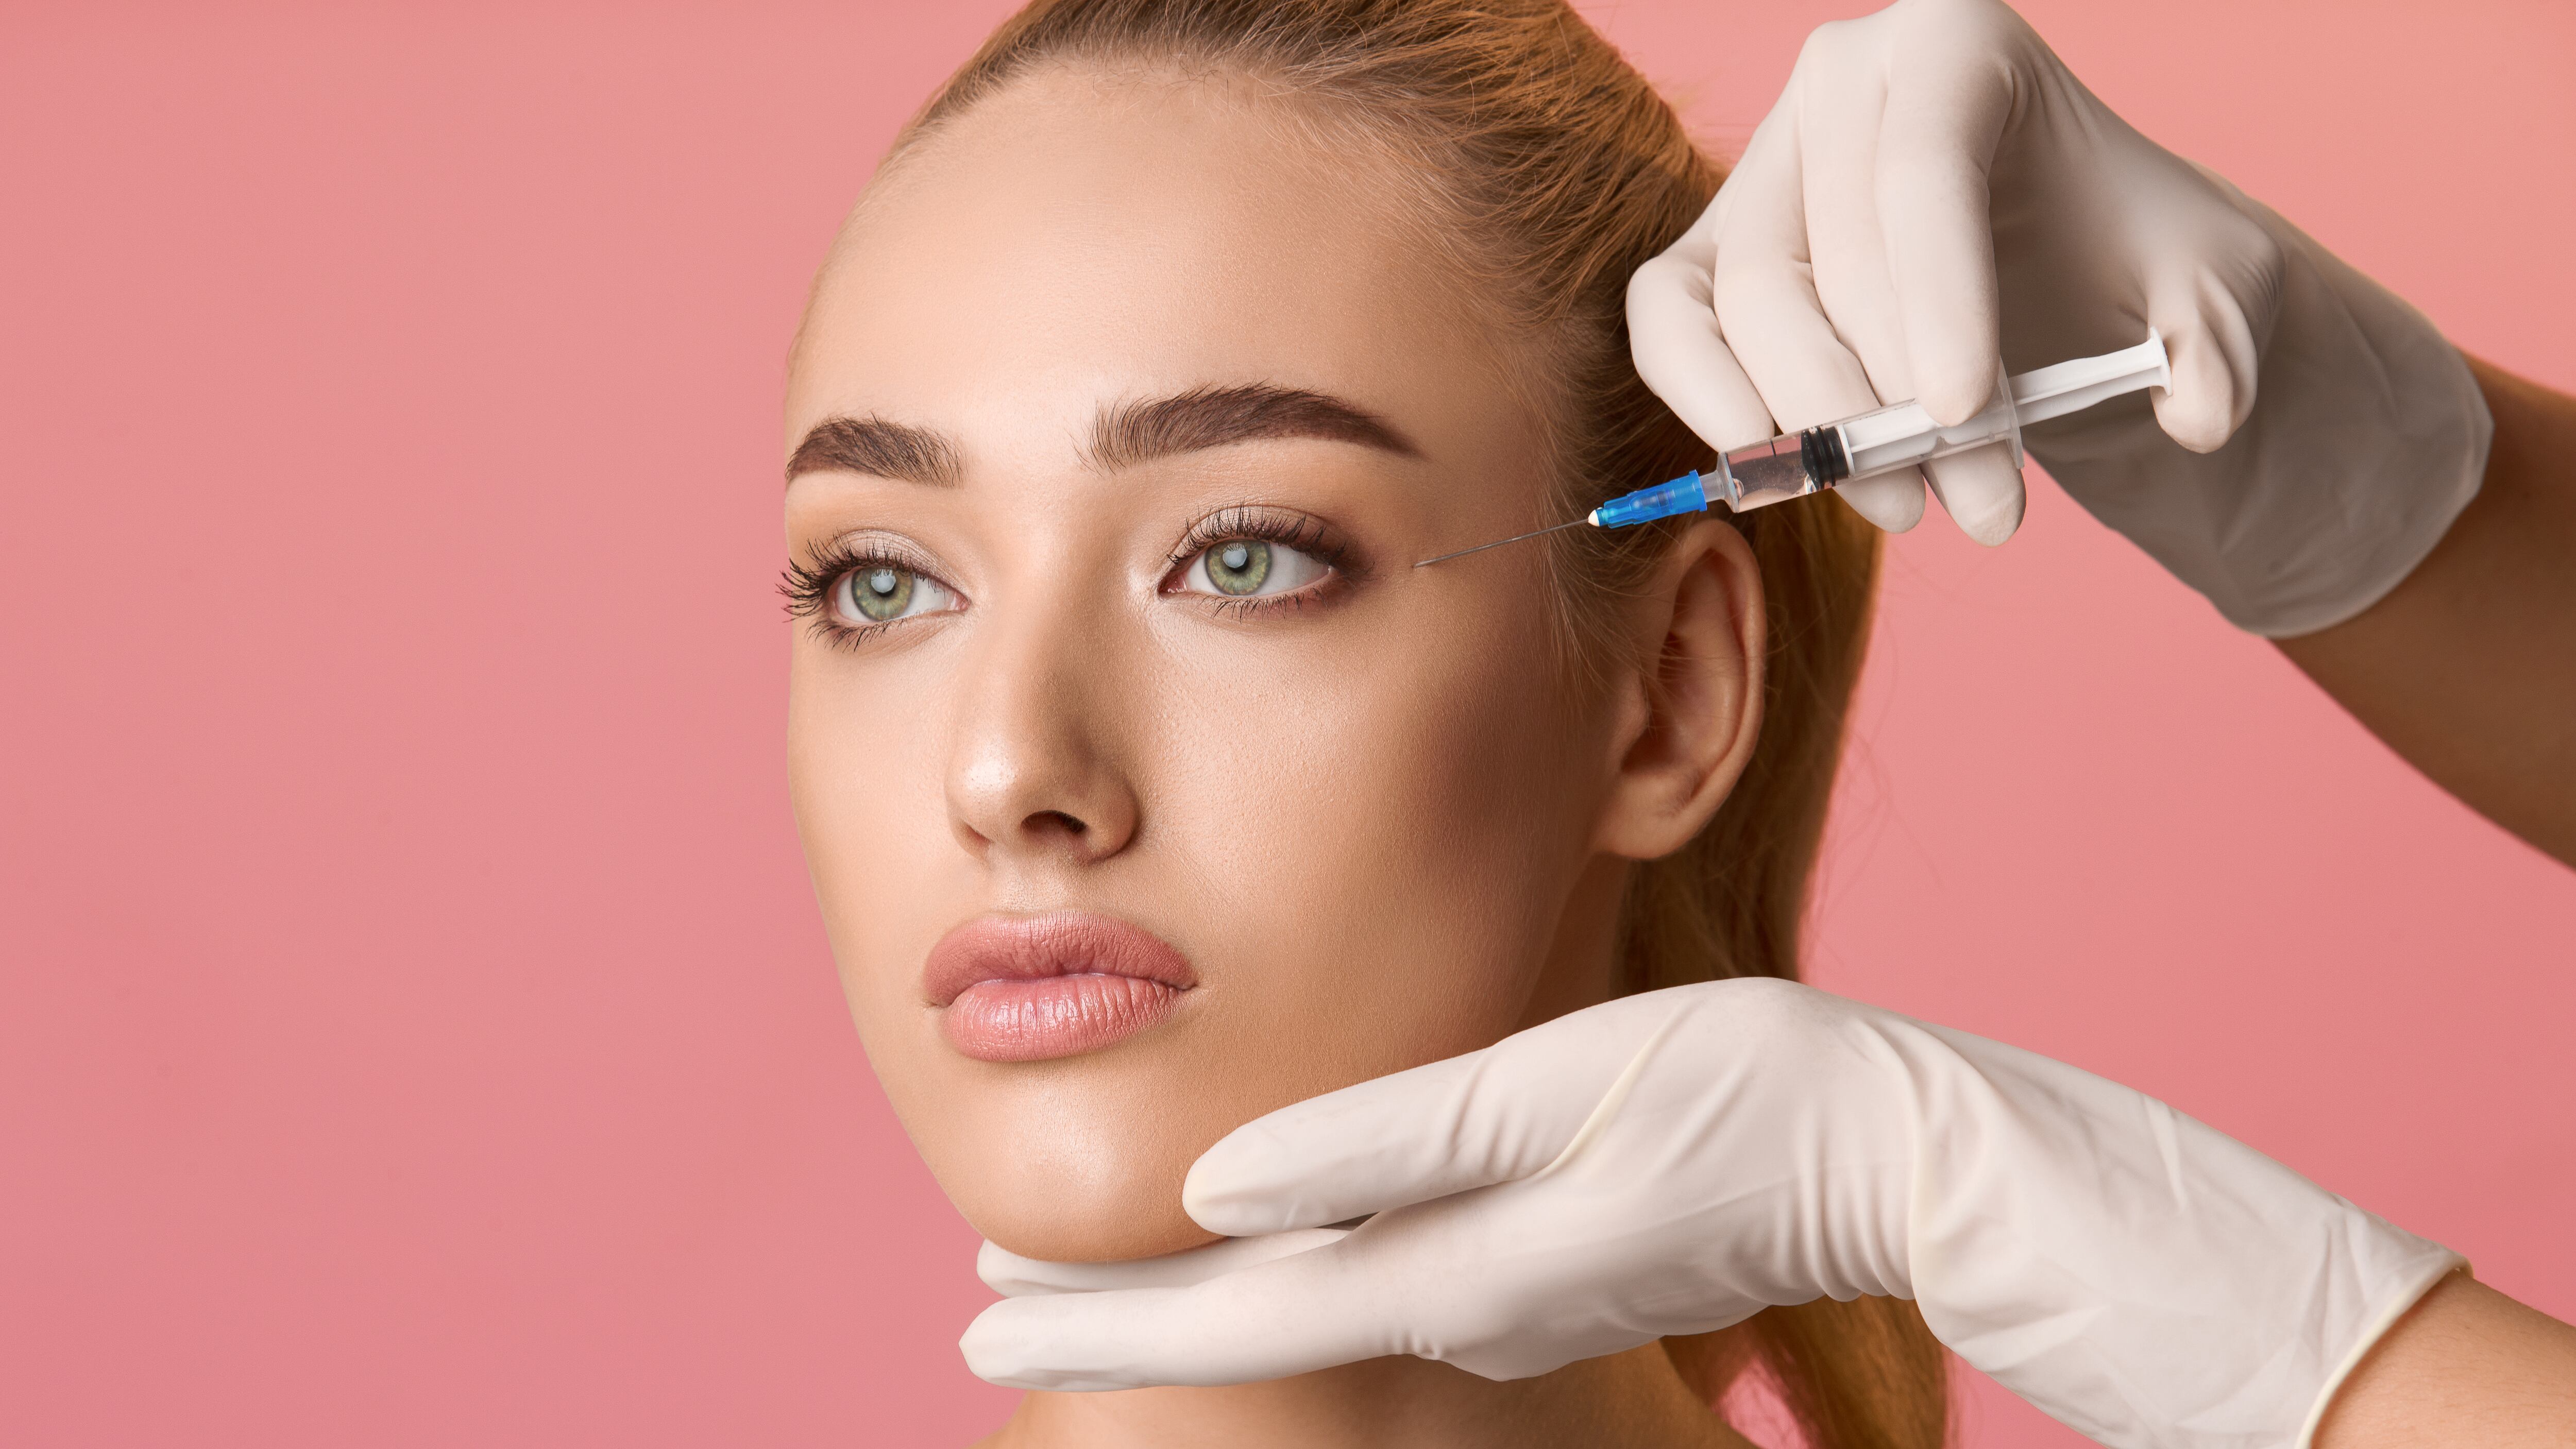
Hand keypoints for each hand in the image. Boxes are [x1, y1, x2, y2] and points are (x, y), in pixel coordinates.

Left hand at [961, 978, 2460, 1448]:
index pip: (1229, 1304)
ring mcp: (1505, 1287)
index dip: (1094, 1309)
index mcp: (1449, 1262)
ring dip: (1193, 1277)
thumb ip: (1389, 1148)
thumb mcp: (1561, 1096)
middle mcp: (1460, 1295)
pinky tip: (1260, 1225)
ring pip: (1305, 1291)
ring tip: (1093, 1253)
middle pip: (1249, 1311)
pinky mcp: (1546, 1257)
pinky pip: (1376, 1268)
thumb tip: (1226, 1187)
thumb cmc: (1748, 1096)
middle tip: (986, 1288)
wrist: (1896, 1150)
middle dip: (1114, 1308)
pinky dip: (1286, 1255)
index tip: (973, 1306)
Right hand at [1626, 0, 2489, 636]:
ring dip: (1829, 429)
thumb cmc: (2128, 264)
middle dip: (1905, 403)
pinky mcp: (1713, 252)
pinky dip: (1708, 400)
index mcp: (1957, 43)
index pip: (1925, 171)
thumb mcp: (2215, 293)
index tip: (1970, 410)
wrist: (2067, 282)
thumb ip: (2222, 348)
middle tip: (1984, 505)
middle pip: (1841, 256)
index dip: (1939, 297)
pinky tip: (1776, 472)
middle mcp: (1841, 81)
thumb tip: (2196, 413)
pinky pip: (1671, 324)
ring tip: (1917, 505)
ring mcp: (1764, 166)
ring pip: (1755, 307)